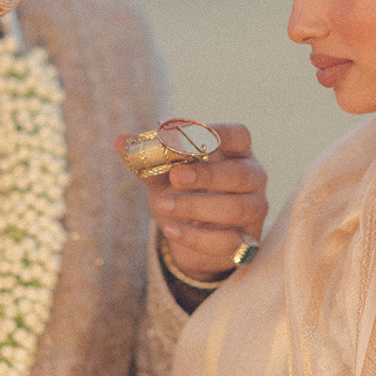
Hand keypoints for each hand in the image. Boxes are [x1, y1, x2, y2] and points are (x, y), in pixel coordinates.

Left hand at [130, 123, 267, 283]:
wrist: (189, 237)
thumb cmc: (182, 195)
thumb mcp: (163, 177)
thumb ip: (148, 159)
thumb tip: (121, 140)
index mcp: (235, 153)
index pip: (239, 136)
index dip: (221, 134)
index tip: (193, 137)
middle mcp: (252, 178)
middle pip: (241, 173)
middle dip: (207, 174)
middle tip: (175, 176)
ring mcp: (254, 210)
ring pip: (236, 208)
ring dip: (197, 206)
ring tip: (163, 205)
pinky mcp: (247, 241)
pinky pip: (228, 241)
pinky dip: (197, 237)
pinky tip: (172, 230)